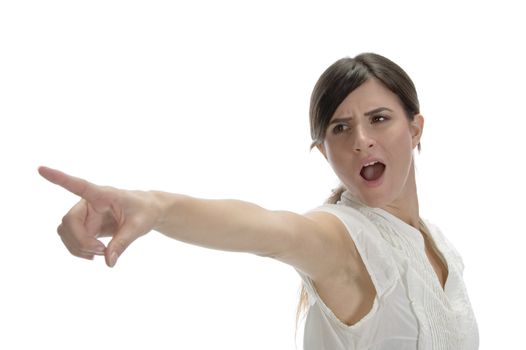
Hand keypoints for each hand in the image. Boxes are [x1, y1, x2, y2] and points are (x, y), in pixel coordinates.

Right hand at [38, 166, 160, 266]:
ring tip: (102, 253)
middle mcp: (89, 202)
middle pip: (69, 221)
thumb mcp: (139, 226)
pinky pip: (71, 240)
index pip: (79, 185)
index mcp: (103, 194)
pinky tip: (94, 255)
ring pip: (66, 232)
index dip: (60, 179)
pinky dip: (79, 250)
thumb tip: (108, 262)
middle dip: (80, 240)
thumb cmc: (145, 212)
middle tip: (101, 252)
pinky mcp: (85, 226)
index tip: (41, 169)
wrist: (147, 212)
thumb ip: (123, 243)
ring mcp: (85, 215)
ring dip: (78, 247)